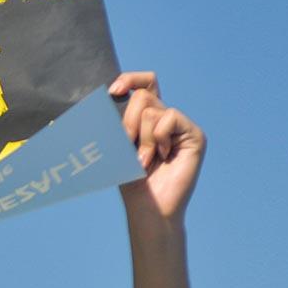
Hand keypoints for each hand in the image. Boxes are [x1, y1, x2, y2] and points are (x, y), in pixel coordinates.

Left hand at [110, 72, 205, 222]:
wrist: (147, 206)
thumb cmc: (131, 181)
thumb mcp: (115, 146)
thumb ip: (112, 122)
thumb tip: (93, 105)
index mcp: (149, 117)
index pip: (145, 83)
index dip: (130, 80)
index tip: (113, 92)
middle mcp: (167, 118)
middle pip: (143, 96)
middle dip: (128, 122)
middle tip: (127, 146)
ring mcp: (182, 126)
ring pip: (151, 110)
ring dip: (142, 139)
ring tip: (146, 161)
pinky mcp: (194, 135)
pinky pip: (169, 118)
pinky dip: (158, 139)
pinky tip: (164, 157)